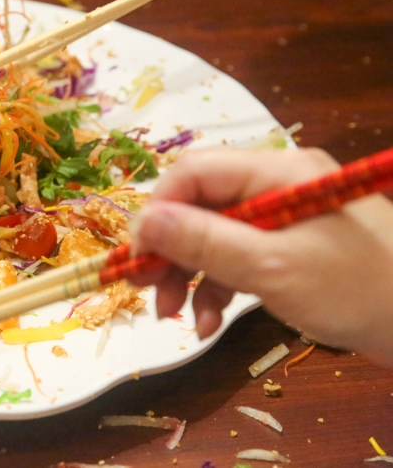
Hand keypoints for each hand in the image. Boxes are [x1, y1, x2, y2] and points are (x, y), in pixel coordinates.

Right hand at [130, 147, 392, 366]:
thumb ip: (204, 242)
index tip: (136, 256)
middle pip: (198, 205)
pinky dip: (216, 288)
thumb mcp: (272, 268)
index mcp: (276, 171)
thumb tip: (141, 222)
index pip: (193, 172)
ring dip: (187, 276)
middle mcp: (276, 185)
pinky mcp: (291, 249)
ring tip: (173, 317)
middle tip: (144, 289)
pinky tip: (208, 323)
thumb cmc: (357, 291)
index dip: (157, 210)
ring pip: (212, 236)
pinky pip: (237, 259)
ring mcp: (284, 218)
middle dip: (169, 250)